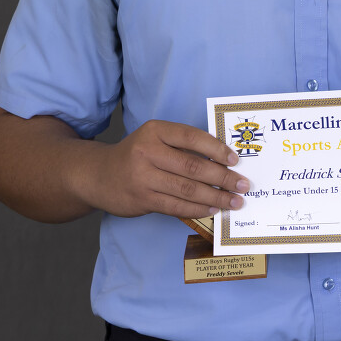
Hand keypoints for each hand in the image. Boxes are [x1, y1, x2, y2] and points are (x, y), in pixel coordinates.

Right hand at [79, 120, 246, 220]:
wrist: (97, 175)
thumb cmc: (136, 156)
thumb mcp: (154, 140)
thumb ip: (182, 146)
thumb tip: (223, 160)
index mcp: (155, 131)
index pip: (192, 137)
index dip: (217, 149)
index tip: (235, 160)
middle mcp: (148, 152)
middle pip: (194, 166)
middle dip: (224, 178)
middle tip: (243, 185)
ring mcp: (143, 177)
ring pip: (187, 189)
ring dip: (215, 197)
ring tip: (234, 201)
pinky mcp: (142, 199)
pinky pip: (176, 205)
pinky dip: (198, 208)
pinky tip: (213, 209)